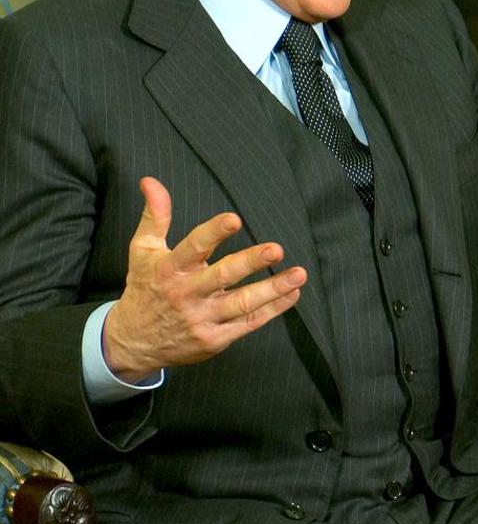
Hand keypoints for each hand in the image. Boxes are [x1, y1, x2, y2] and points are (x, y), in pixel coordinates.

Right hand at [102, 177, 306, 382]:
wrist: (133, 342)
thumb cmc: (145, 288)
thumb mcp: (143, 251)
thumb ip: (155, 216)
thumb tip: (151, 181)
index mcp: (169, 269)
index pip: (193, 247)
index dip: (213, 233)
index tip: (234, 219)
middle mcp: (186, 294)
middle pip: (222, 276)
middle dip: (251, 262)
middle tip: (277, 249)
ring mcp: (202, 318)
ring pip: (242, 304)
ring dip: (273, 289)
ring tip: (298, 274)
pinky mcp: (215, 339)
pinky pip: (248, 324)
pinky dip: (273, 309)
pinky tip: (292, 293)